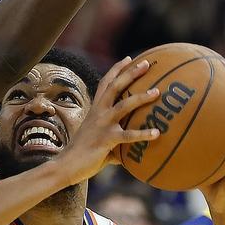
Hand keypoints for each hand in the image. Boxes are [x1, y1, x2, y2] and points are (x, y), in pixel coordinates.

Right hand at [56, 56, 160, 184]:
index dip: (116, 70)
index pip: (105, 83)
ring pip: (124, 105)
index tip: (129, 58)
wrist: (66, 165)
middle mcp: (99, 112)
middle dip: (131, 73)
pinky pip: (128, 135)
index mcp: (95, 109)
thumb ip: (116, 141)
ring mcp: (103, 124)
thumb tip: (133, 151)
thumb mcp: (99, 140)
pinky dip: (143, 134)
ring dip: (141, 97)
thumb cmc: (84, 155)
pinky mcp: (107, 139)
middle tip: (147, 63)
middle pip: (116, 86)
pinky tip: (157, 133)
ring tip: (157, 92)